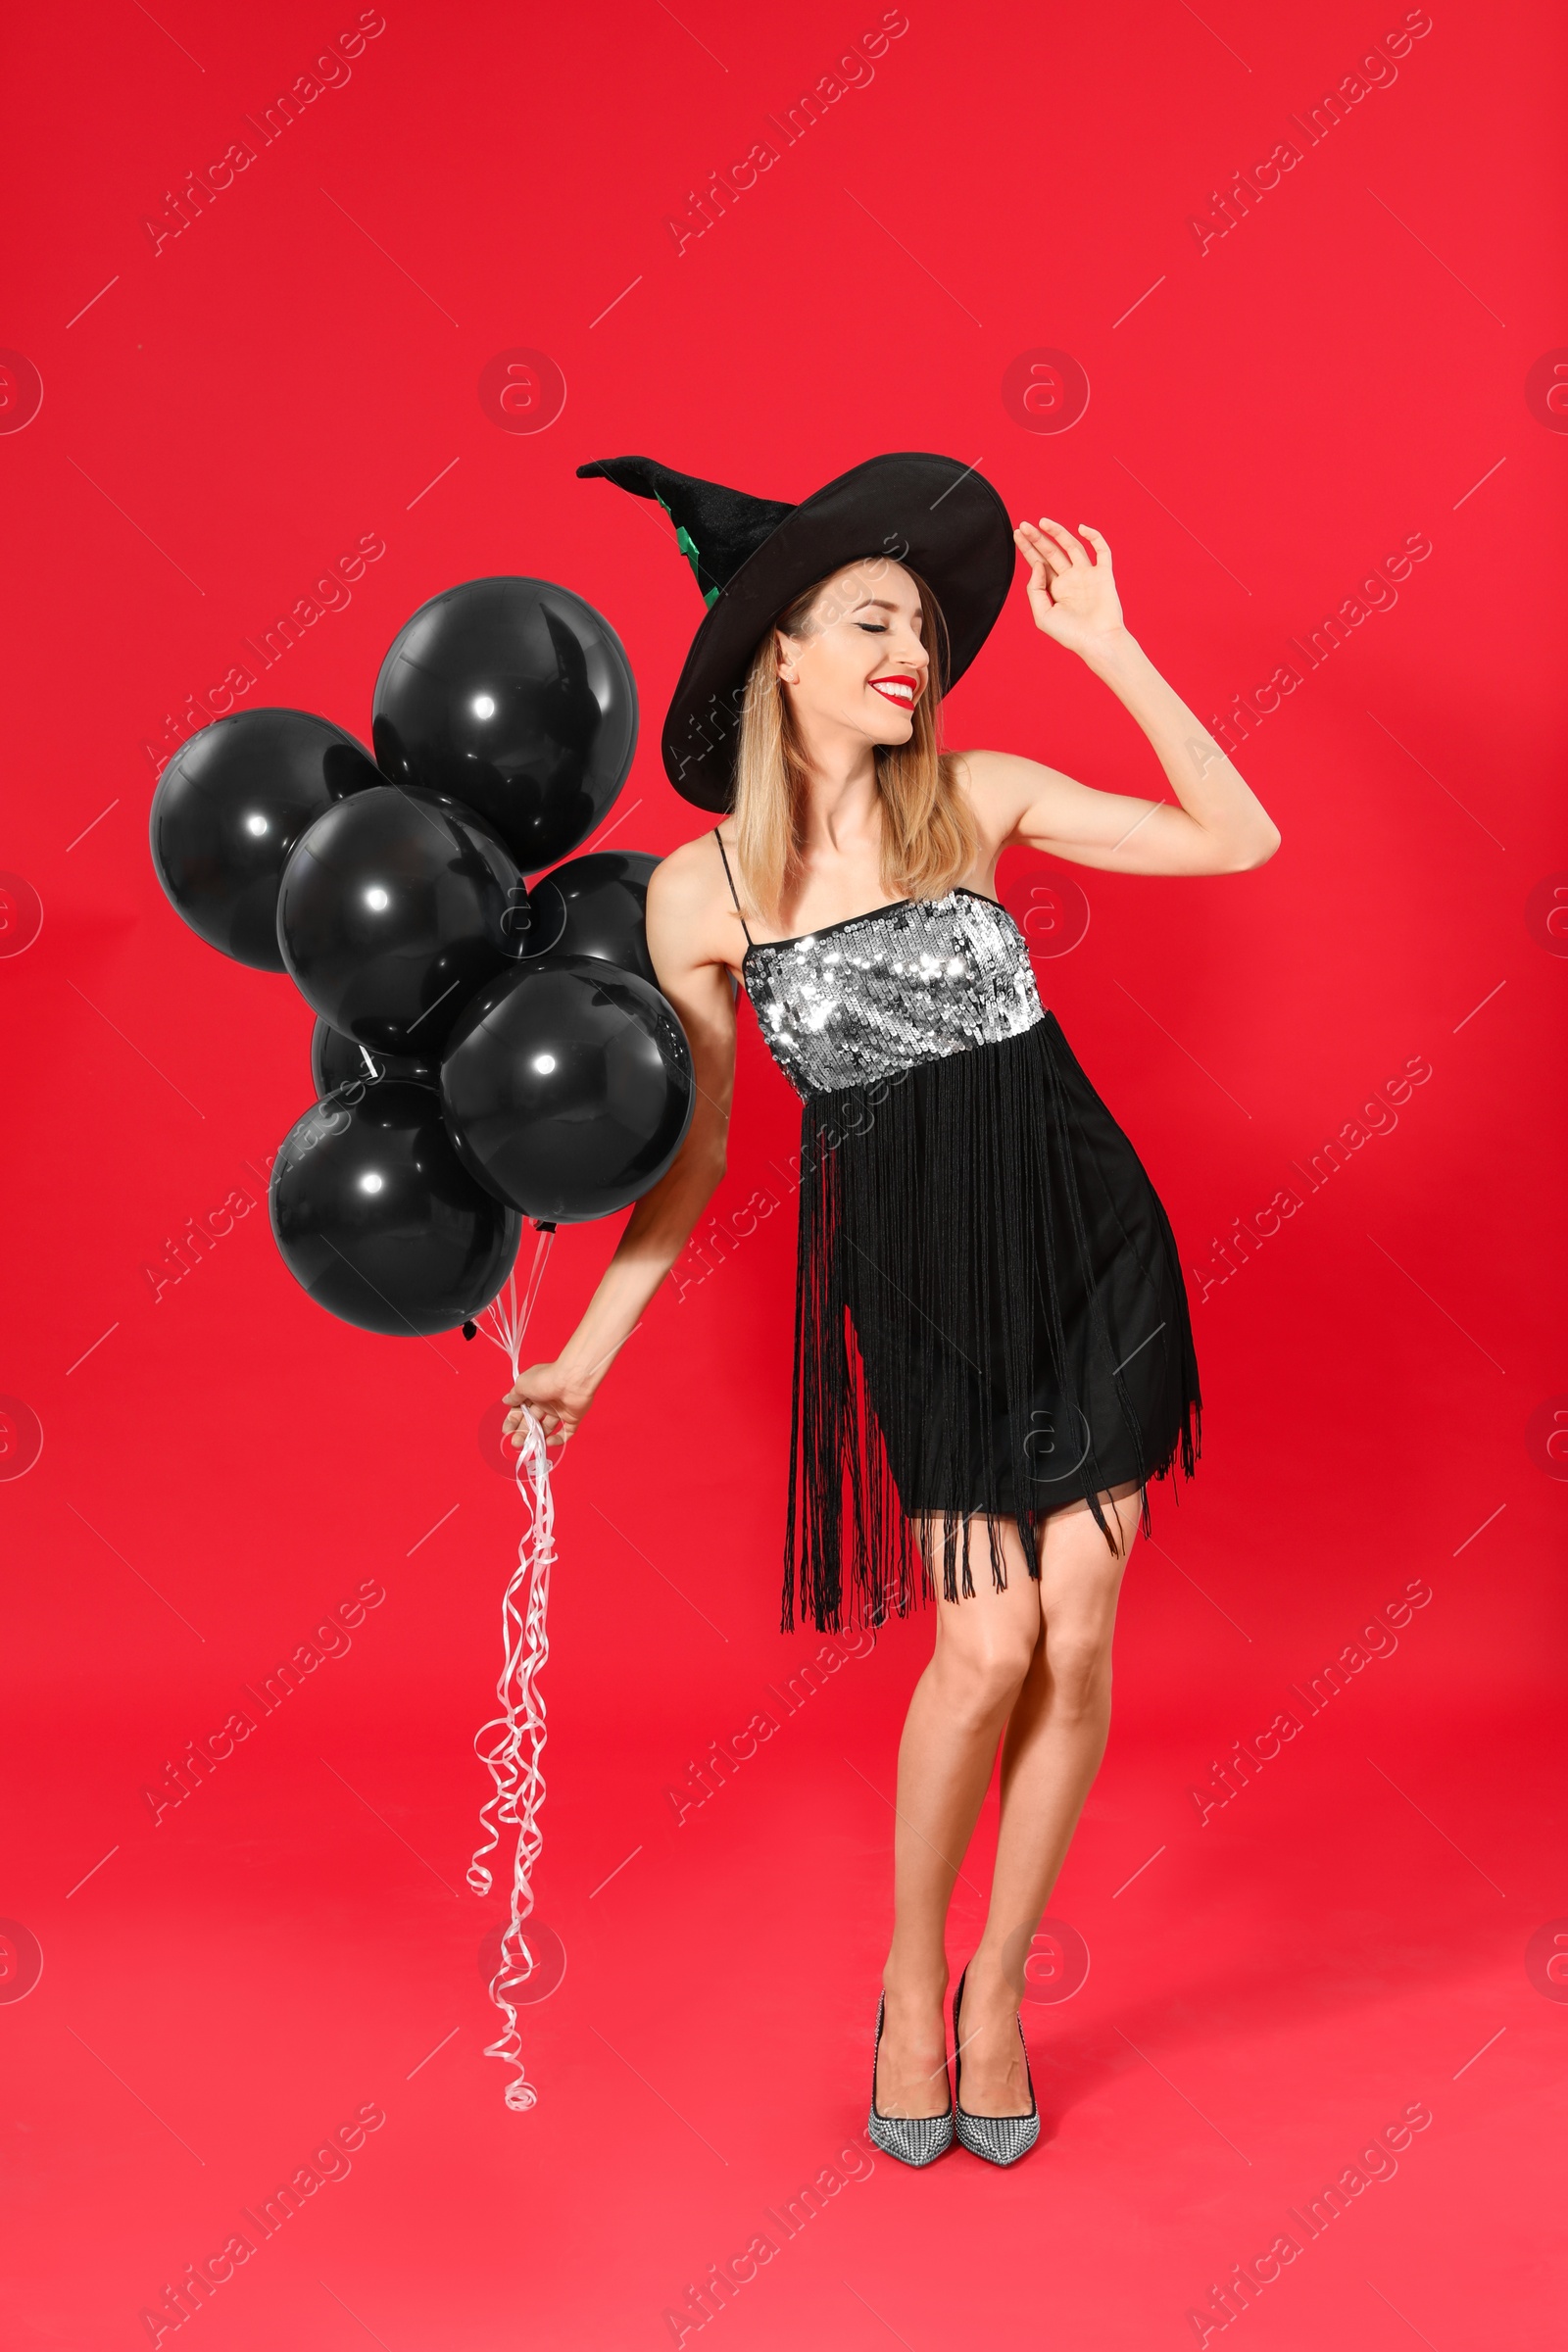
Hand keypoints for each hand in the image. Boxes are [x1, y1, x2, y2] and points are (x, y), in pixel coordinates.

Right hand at [502, 1359, 594, 1453]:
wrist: (572, 1379)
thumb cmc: (546, 1379)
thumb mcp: (523, 1385)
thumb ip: (514, 1396)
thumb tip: (506, 1400)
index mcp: (533, 1391)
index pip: (520, 1409)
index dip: (513, 1420)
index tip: (507, 1431)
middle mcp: (546, 1400)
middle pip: (532, 1420)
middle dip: (523, 1432)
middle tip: (516, 1443)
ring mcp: (560, 1409)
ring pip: (547, 1427)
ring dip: (538, 1437)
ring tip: (530, 1446)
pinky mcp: (572, 1417)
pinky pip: (566, 1432)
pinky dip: (558, 1439)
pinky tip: (549, 1442)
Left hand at [1014, 518, 1125, 654]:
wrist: (1097, 641)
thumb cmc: (1070, 634)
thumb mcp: (1042, 615)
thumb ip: (1035, 590)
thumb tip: (1037, 565)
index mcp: (1055, 589)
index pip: (1039, 563)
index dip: (1028, 548)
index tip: (1017, 534)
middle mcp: (1070, 579)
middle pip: (1052, 552)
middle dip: (1037, 538)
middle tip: (1024, 525)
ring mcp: (1087, 575)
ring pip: (1072, 546)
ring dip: (1058, 533)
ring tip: (1043, 522)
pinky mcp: (1104, 574)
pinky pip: (1101, 551)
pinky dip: (1094, 537)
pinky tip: (1081, 528)